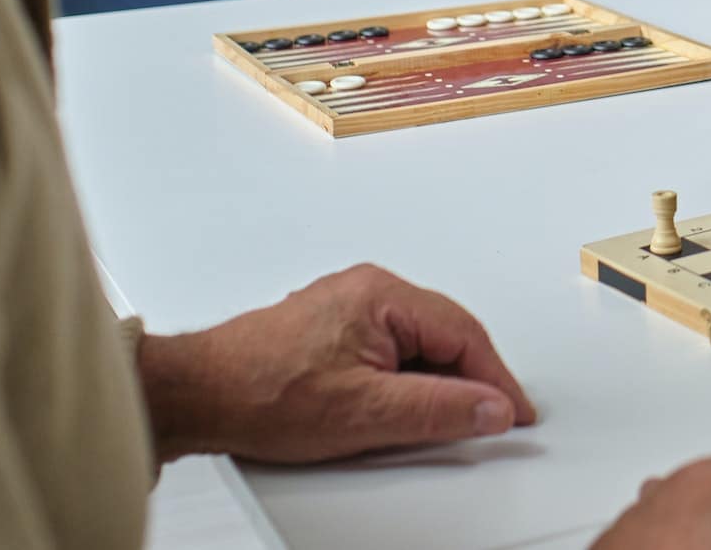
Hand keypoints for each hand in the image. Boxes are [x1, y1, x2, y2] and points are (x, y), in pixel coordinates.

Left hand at [135, 263, 535, 463]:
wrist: (197, 395)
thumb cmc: (262, 392)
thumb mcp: (366, 411)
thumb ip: (438, 409)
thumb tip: (490, 407)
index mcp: (383, 295)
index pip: (464, 334)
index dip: (496, 380)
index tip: (513, 412)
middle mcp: (367, 290)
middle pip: (444, 334)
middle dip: (472, 378)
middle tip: (491, 419)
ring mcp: (347, 307)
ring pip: (417, 343)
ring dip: (438, 379)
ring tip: (447, 420)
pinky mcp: (331, 329)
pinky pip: (390, 348)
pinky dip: (408, 378)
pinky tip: (402, 407)